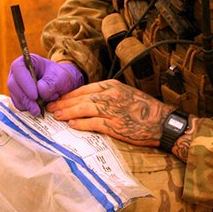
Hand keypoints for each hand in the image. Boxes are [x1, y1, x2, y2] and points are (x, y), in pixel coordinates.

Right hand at [6, 55, 84, 114]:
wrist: (61, 86)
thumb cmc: (59, 77)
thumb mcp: (59, 77)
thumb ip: (50, 83)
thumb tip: (40, 90)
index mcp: (25, 62)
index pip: (19, 69)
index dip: (25, 82)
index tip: (35, 96)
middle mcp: (17, 74)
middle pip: (13, 85)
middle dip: (25, 99)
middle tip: (37, 109)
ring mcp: (16, 86)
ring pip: (15, 97)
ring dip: (28, 106)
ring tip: (41, 110)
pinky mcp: (18, 98)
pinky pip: (19, 105)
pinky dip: (28, 110)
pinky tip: (38, 111)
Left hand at [46, 80, 173, 147]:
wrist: (162, 122)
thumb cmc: (145, 110)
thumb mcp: (126, 94)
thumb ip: (108, 96)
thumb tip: (88, 102)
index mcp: (112, 86)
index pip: (84, 89)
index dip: (69, 95)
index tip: (58, 99)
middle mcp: (110, 96)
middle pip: (80, 98)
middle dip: (63, 103)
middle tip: (50, 107)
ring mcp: (112, 110)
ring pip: (82, 109)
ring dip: (67, 112)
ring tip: (56, 116)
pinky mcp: (115, 125)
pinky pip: (93, 123)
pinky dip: (80, 124)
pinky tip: (71, 125)